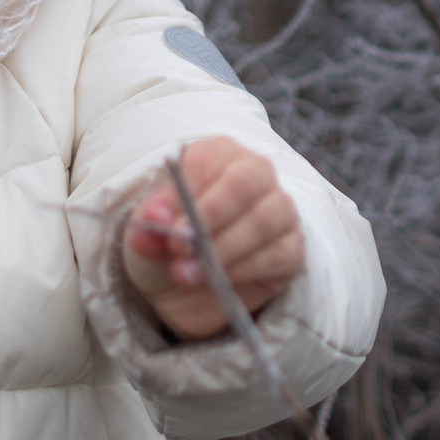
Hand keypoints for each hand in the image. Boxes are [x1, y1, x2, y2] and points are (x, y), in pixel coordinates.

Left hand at [121, 137, 302, 341]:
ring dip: (222, 249)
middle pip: (242, 183)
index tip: (157, 219)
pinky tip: (219, 279)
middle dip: (208, 217)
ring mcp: (280, 209)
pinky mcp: (291, 248)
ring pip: (262, 220)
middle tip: (179, 248)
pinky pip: (276, 255)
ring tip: (188, 273)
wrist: (187, 284)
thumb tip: (152, 219)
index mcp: (218, 155)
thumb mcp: (150, 234)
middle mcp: (256, 173)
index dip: (182, 191)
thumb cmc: (171, 242)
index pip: (205, 160)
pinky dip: (244, 269)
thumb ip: (149, 226)